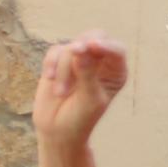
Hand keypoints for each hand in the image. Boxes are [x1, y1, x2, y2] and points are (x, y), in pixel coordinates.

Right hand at [31, 34, 129, 154]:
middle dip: (82, 47)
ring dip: (64, 68)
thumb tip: (80, 49)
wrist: (57, 130)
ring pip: (72, 46)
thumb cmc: (81, 118)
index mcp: (116, 72)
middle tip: (75, 52)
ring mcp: (80, 59)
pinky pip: (55, 50)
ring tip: (60, 93)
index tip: (92, 47)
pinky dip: (51, 63)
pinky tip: (50, 79)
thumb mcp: (89, 99)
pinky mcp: (60, 60)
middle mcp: (101, 62)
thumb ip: (87, 74)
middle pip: (95, 37)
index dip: (106, 46)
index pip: (117, 50)